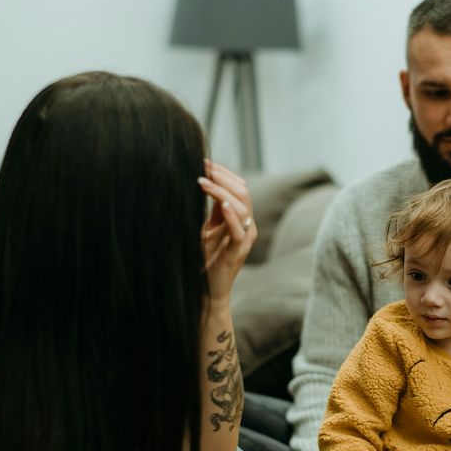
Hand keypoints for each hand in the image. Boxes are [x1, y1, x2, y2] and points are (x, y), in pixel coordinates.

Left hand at [199, 160, 256, 304]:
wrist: (208, 289)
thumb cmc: (207, 259)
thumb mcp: (209, 228)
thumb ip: (213, 209)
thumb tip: (204, 182)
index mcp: (242, 218)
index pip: (240, 187)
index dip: (224, 173)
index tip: (204, 162)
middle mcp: (248, 225)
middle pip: (243, 192)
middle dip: (222, 176)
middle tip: (203, 167)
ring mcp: (245, 239)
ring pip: (243, 206)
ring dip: (222, 191)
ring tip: (203, 182)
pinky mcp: (238, 252)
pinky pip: (240, 230)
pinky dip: (233, 215)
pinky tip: (223, 204)